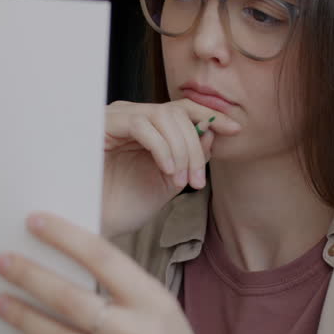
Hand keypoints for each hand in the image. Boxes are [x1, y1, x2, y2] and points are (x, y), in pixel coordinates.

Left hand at [0, 212, 245, 333]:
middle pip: (74, 300)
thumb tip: (62, 262)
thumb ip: (121, 290)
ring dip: (25, 318)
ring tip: (0, 301)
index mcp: (155, 302)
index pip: (104, 258)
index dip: (65, 236)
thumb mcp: (161, 311)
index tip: (33, 220)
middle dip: (31, 277)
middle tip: (2, 261)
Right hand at [102, 100, 240, 237]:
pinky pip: (141, 125)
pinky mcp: (101, 125)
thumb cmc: (127, 205)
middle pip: (177, 112)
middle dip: (195, 146)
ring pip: (163, 116)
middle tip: (198, 180)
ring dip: (181, 150)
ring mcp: (115, 118)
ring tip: (181, 181)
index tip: (237, 130)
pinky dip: (162, 148)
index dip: (211, 116)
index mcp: (147, 126)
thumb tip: (212, 130)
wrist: (96, 224)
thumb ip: (191, 155)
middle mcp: (130, 116)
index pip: (182, 109)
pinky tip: (167, 172)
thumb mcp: (170, 180)